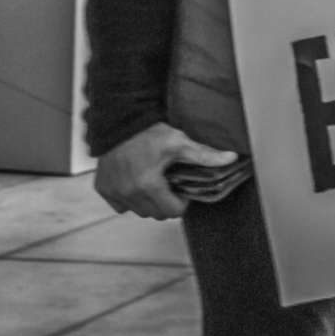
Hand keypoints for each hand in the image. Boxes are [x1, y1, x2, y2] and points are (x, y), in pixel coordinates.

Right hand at [94, 122, 239, 220]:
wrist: (120, 121)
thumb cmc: (149, 132)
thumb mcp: (180, 143)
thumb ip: (204, 155)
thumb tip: (231, 158)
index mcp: (148, 186)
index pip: (172, 212)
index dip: (181, 202)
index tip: (180, 188)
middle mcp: (128, 193)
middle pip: (154, 214)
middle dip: (165, 203)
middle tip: (168, 185)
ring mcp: (113, 192)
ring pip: (137, 211)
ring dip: (147, 202)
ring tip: (153, 182)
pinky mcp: (103, 188)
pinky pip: (119, 205)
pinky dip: (128, 198)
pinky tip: (135, 182)